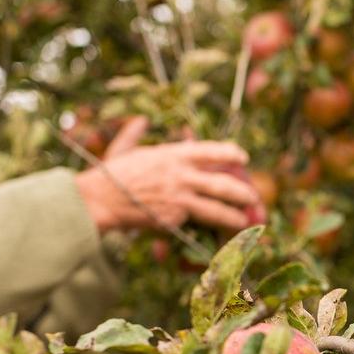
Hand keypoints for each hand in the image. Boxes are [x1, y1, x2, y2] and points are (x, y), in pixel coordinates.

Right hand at [75, 116, 264, 233]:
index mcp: (173, 155)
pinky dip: (198, 227)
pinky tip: (211, 233)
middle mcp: (182, 176)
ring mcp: (180, 199)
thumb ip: (136, 133)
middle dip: (242, 193)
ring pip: (215, 209)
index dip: (230, 154)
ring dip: (232, 216)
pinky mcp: (174, 219)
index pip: (211, 151)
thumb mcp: (125, 148)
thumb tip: (141, 120)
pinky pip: (191, 222)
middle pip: (223, 185)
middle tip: (253, 197)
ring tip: (243, 221)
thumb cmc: (112, 174)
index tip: (243, 157)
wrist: (101, 200)